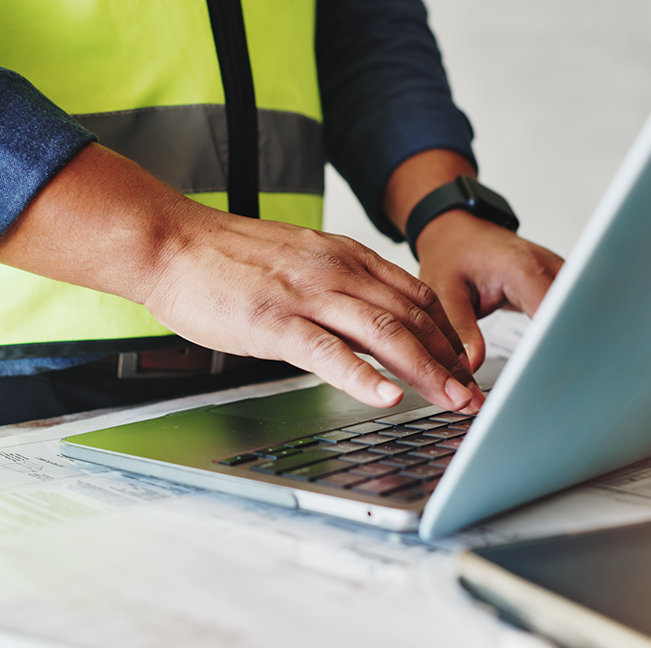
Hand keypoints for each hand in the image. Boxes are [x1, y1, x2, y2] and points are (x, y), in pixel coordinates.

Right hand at [0, 144, 483, 411]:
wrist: (173, 244)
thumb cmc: (232, 260)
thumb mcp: (303, 261)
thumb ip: (342, 286)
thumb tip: (374, 321)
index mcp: (346, 257)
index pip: (417, 296)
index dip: (450, 334)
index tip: (469, 365)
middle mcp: (338, 272)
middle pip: (413, 318)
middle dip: (451, 360)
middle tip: (477, 394)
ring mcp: (308, 295)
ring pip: (384, 334)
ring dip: (426, 371)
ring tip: (453, 400)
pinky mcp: (275, 320)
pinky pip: (329, 351)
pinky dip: (363, 377)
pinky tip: (388, 397)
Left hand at [415, 210, 564, 369]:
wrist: (459, 233)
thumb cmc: (453, 255)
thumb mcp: (444, 292)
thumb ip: (460, 330)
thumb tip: (472, 366)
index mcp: (522, 268)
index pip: (552, 314)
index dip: (554, 345)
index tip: (550, 373)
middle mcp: (548, 267)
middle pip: (575, 314)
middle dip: (571, 348)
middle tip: (562, 384)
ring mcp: (560, 274)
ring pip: (582, 312)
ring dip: (576, 340)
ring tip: (568, 373)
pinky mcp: (562, 284)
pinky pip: (575, 310)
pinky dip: (571, 332)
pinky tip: (566, 356)